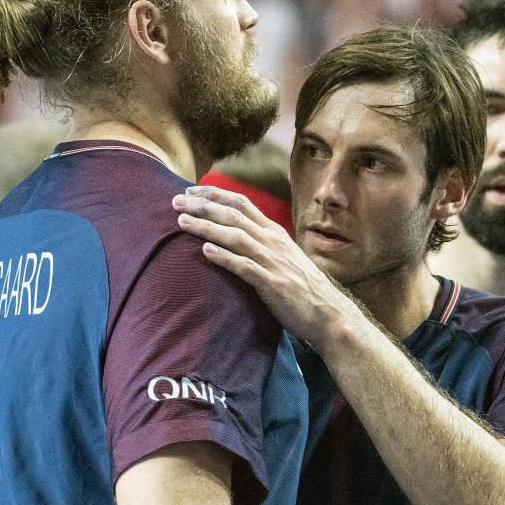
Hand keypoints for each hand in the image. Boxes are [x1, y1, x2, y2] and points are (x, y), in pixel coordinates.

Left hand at [174, 185, 351, 348]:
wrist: (328, 313)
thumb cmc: (302, 287)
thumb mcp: (283, 256)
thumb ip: (262, 243)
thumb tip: (237, 234)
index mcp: (274, 233)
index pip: (241, 203)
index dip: (214, 194)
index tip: (190, 191)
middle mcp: (272, 242)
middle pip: (233, 215)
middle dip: (202, 206)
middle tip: (176, 202)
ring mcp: (273, 262)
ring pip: (235, 237)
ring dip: (207, 227)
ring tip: (182, 222)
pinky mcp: (272, 284)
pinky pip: (244, 267)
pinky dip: (225, 257)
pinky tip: (206, 251)